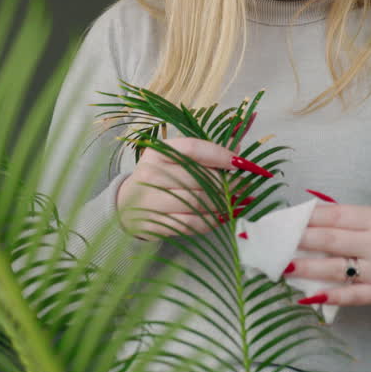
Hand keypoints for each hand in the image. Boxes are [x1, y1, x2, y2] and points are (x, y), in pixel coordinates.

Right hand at [115, 136, 269, 239]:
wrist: (126, 205)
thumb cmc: (159, 179)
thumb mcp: (176, 160)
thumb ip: (206, 153)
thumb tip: (238, 148)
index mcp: (158, 151)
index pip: (194, 148)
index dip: (221, 155)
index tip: (242, 163)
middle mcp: (151, 172)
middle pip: (199, 177)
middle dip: (228, 184)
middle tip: (244, 188)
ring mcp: (150, 199)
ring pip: (198, 202)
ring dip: (222, 204)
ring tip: (235, 203)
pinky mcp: (154, 222)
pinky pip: (191, 223)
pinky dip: (211, 221)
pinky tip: (221, 217)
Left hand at [287, 203, 370, 306]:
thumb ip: (356, 216)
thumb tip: (320, 212)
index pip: (334, 215)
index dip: (306, 216)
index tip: (285, 217)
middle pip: (329, 240)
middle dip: (298, 240)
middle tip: (273, 240)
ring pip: (335, 269)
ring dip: (306, 267)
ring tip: (282, 265)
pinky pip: (352, 295)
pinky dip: (330, 296)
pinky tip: (308, 295)